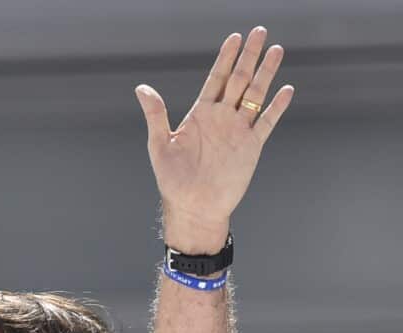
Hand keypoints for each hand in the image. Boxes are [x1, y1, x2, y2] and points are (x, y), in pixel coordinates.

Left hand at [136, 27, 293, 251]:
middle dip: (249, 56)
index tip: (234, 37)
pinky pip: (267, 123)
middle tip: (259, 31)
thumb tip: (141, 88)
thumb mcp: (160, 144)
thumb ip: (156, 114)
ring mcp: (238, 130)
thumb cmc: (172, 179)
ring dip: (266, 73)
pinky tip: (286, 89)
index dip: (225, 58)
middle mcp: (221, 118)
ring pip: (256, 95)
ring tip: (276, 50)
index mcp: (200, 114)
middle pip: (239, 80)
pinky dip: (276, 107)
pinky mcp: (251, 147)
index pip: (216, 78)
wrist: (193, 207)